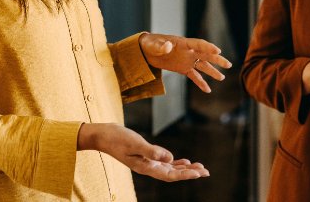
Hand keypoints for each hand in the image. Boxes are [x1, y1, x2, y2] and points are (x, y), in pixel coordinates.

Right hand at [77, 123, 208, 180]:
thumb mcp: (135, 143)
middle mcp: (148, 167)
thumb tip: (170, 158)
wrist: (103, 135)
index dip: (186, 175)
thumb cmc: (117, 138)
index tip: (200, 173)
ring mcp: (147, 162)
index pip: (170, 175)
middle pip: (173, 174)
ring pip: (170, 169)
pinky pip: (164, 163)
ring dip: (185, 169)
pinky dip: (175, 163)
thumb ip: (152, 151)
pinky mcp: (146, 156)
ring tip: (200, 168)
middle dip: (190, 173)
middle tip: (206, 172)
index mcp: (145, 167)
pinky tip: (185, 161)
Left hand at [139, 33, 231, 92]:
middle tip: (228, 64)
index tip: (218, 50)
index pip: (198, 44)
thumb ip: (161, 46)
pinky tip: (208, 90)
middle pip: (206, 55)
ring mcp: (187, 60)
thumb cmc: (151, 44)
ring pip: (203, 66)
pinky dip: (201, 82)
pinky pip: (194, 76)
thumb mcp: (154, 44)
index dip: (208, 47)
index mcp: (183, 43)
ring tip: (222, 78)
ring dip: (212, 71)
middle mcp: (188, 52)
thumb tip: (168, 47)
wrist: (146, 51)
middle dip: (217, 60)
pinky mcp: (183, 69)